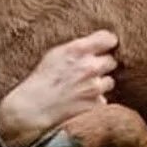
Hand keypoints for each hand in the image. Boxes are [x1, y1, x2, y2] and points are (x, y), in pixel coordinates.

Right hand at [0, 30, 117, 146]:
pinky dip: (96, 100)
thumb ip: (77, 47)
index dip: (108, 43)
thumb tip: (96, 44)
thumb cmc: (41, 80)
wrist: (34, 108)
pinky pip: (104, 99)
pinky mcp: (96, 103)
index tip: (105, 47)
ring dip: (100, 84)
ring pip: (109, 81)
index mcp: (78, 50)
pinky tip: (82, 100)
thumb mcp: (55, 54)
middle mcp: (89, 67)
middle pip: (111, 61)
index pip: (108, 38)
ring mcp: (94, 87)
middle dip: (102, 65)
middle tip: (88, 71)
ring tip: (84, 87)